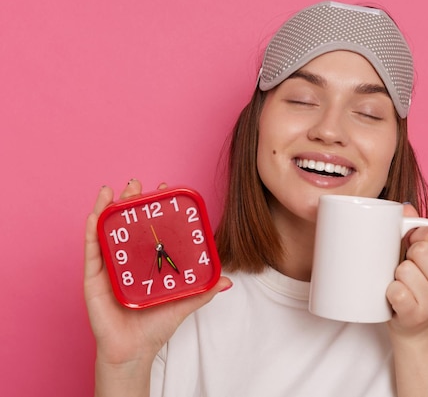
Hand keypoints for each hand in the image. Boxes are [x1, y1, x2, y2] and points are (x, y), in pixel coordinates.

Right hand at [84, 180, 231, 365]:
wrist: (135, 352)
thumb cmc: (156, 326)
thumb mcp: (184, 302)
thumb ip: (203, 290)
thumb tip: (228, 280)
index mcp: (146, 262)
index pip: (150, 228)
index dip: (155, 208)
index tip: (164, 188)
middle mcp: (126, 260)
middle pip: (127, 224)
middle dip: (131, 201)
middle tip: (138, 184)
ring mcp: (109, 268)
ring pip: (106, 231)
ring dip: (109, 208)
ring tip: (114, 190)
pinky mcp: (93, 279)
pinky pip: (91, 251)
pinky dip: (92, 231)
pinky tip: (96, 214)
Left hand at [386, 204, 427, 339]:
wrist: (418, 333)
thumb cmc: (418, 289)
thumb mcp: (424, 261)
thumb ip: (416, 231)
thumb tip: (405, 207)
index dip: (417, 235)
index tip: (411, 244)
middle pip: (421, 250)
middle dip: (406, 254)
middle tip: (404, 267)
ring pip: (405, 270)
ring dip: (395, 275)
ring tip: (399, 283)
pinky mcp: (415, 315)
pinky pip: (396, 291)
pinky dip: (389, 291)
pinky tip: (393, 297)